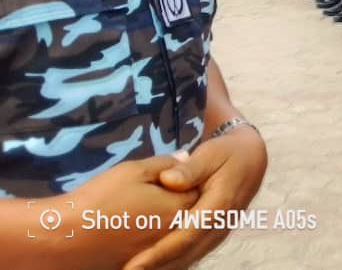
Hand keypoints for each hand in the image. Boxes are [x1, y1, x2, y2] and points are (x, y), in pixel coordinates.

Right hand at [56, 155, 198, 269]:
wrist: (66, 236)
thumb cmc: (101, 198)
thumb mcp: (133, 170)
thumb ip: (165, 164)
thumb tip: (187, 158)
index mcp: (176, 207)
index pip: (199, 190)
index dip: (192, 180)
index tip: (183, 174)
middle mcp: (174, 232)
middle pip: (191, 213)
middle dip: (185, 199)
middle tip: (171, 189)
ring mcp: (159, 251)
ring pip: (177, 232)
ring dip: (174, 220)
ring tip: (155, 208)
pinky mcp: (145, 262)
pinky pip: (161, 248)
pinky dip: (159, 238)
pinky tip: (144, 228)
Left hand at [122, 126, 267, 269]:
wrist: (251, 158)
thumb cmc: (227, 153)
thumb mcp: (210, 154)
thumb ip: (190, 169)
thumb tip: (167, 180)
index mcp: (220, 205)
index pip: (188, 235)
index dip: (161, 252)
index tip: (134, 264)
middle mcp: (221, 225)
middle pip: (187, 254)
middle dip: (157, 267)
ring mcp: (219, 232)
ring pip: (190, 258)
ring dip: (164, 267)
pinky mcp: (213, 235)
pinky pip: (192, 254)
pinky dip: (172, 261)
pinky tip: (153, 264)